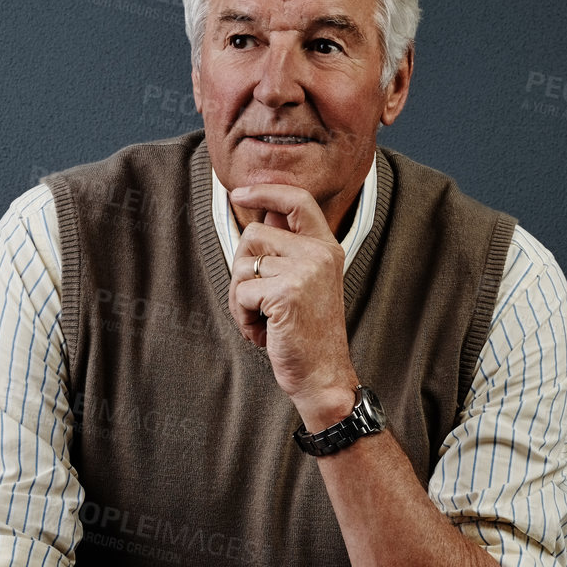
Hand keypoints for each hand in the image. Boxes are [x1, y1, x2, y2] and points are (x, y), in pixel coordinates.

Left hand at [227, 183, 358, 428]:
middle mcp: (318, 253)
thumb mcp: (304, 284)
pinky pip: (240, 292)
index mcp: (326, 248)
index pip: (297, 201)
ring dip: (240, 297)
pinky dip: (241, 317)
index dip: (266, 191)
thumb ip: (287, 251)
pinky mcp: (286, 292)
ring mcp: (304, 271)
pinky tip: (263, 333)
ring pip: (243, 264)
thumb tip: (261, 216)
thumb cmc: (307, 334)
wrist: (323, 375)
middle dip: (243, 268)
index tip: (240, 192)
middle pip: (254, 233)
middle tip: (258, 302)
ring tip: (263, 320)